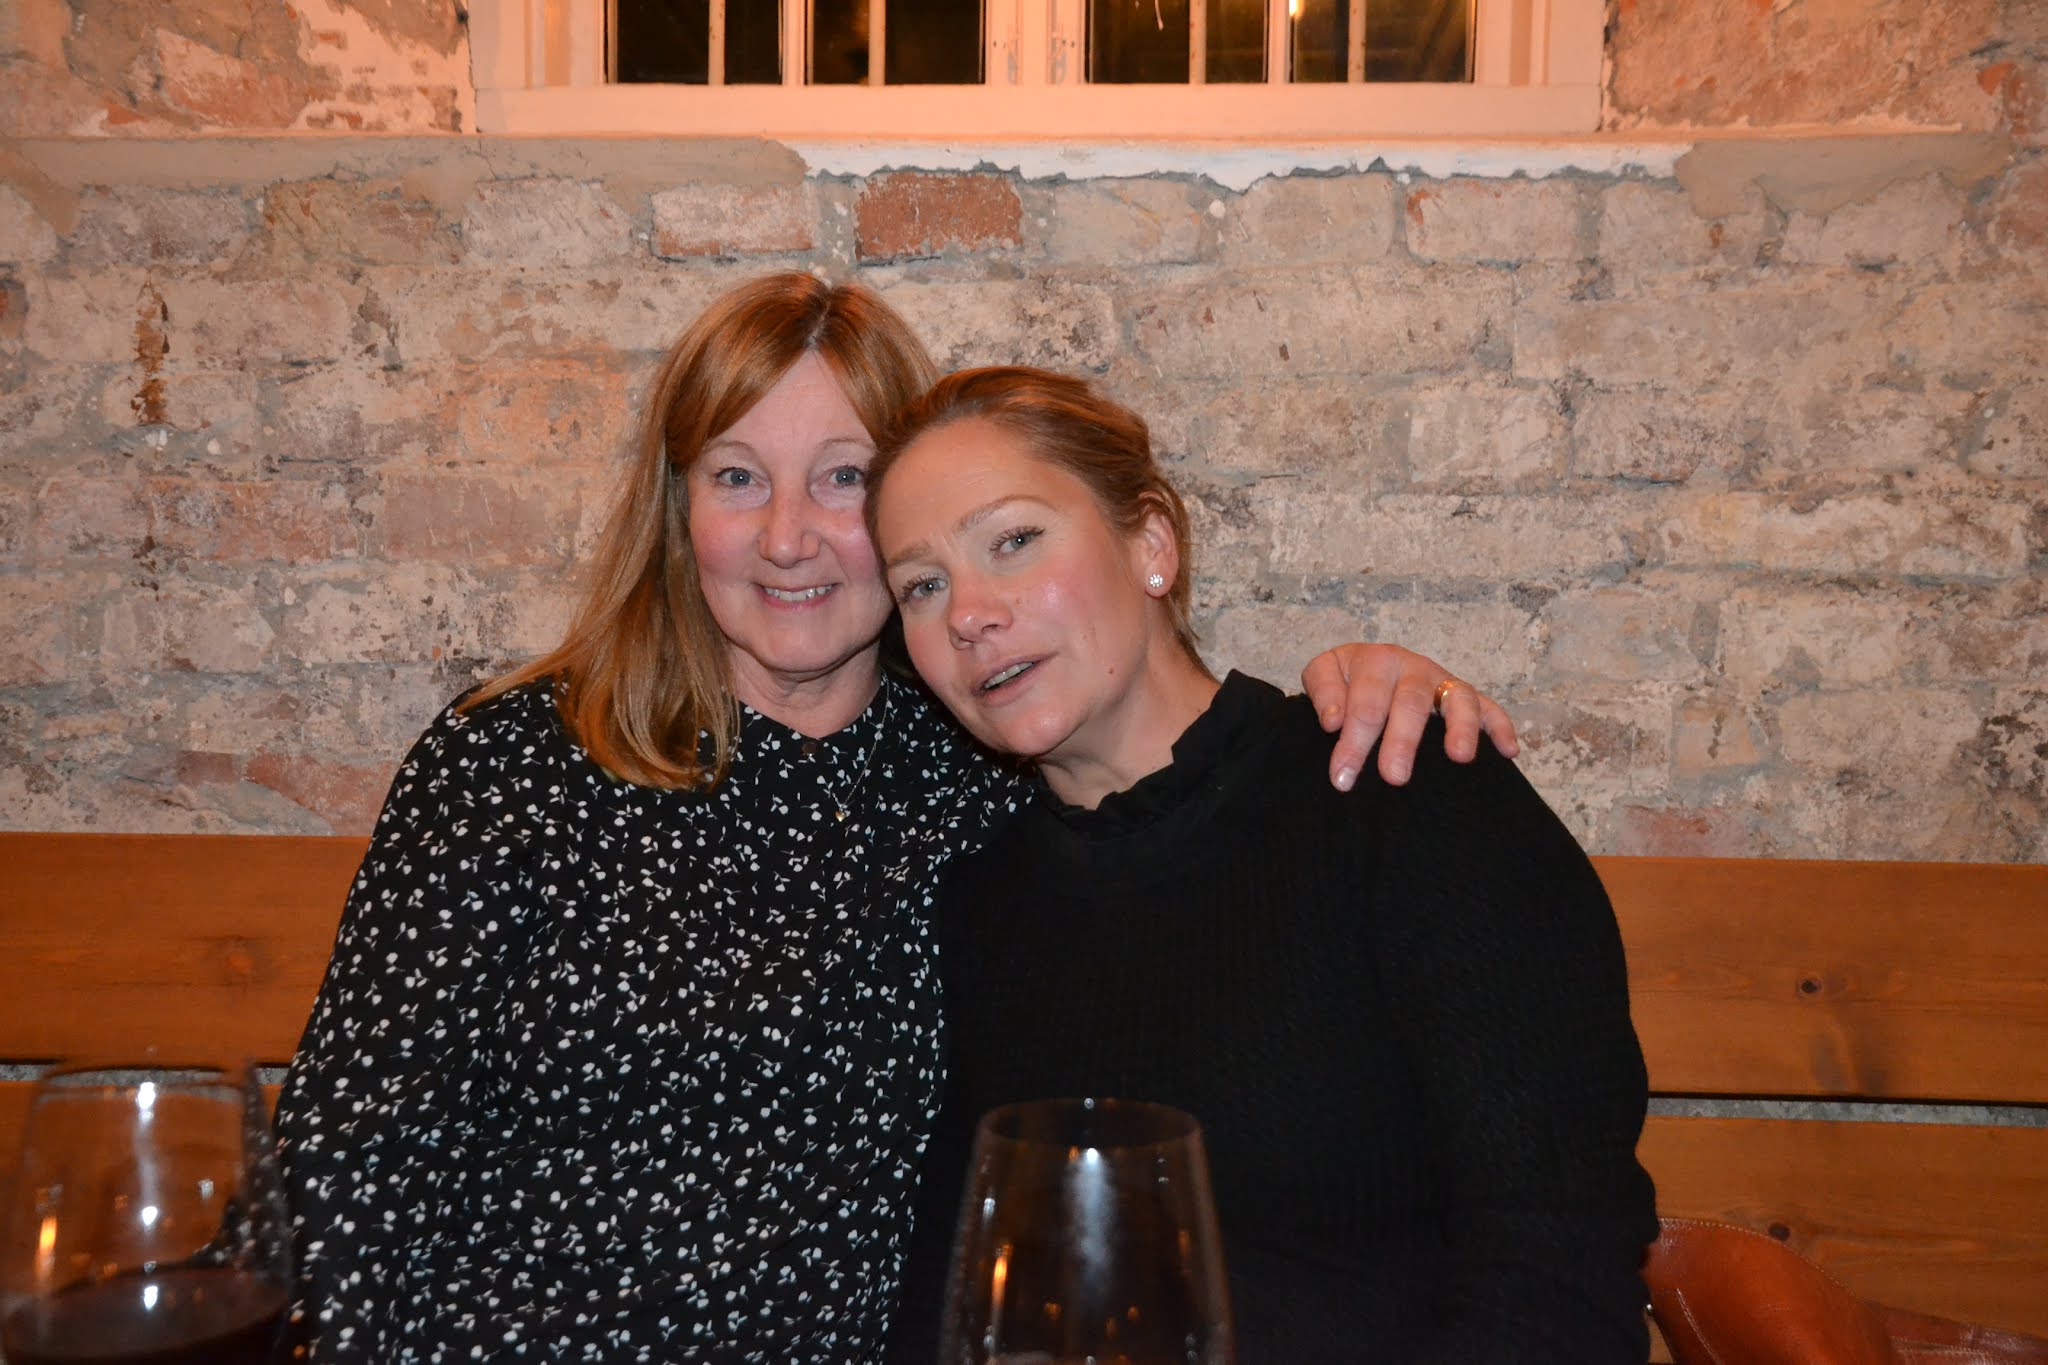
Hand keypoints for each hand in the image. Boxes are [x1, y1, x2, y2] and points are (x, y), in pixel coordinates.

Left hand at [1299, 644, 1519, 790]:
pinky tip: (1509, 752)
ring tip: (1458, 758)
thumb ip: (1323, 691)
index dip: (1353, 741)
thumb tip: (1333, 721)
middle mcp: (1412, 667)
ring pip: (1457, 699)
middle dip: (1402, 741)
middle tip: (1394, 777)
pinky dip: (1501, 727)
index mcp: (1375, 661)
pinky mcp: (1467, 697)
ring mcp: (1442, 682)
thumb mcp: (1324, 673)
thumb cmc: (1345, 681)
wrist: (1367, 668)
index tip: (1343, 778)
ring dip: (1459, 727)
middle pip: (1410, 703)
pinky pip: (1490, 708)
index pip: (1364, 704)